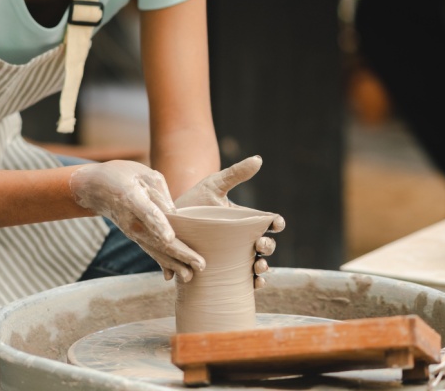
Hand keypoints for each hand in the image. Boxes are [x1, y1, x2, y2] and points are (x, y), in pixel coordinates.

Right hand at [69, 160, 204, 281]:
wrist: (94, 188)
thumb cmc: (122, 175)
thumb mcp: (143, 174)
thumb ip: (161, 193)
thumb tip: (176, 217)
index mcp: (131, 197)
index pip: (147, 213)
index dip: (159, 225)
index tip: (170, 238)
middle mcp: (130, 219)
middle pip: (156, 239)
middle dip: (179, 253)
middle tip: (200, 264)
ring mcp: (131, 231)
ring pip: (154, 249)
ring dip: (173, 263)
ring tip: (190, 276)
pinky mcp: (134, 236)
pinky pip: (149, 250)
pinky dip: (161, 263)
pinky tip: (171, 276)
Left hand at [174, 156, 284, 287]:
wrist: (169, 223)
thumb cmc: (193, 202)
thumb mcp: (214, 186)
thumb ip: (235, 174)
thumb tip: (258, 159)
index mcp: (245, 220)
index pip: (268, 223)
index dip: (275, 224)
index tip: (276, 223)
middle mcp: (243, 240)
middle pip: (265, 246)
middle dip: (267, 247)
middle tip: (260, 244)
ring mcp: (233, 257)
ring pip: (256, 265)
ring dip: (262, 268)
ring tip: (259, 267)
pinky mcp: (222, 271)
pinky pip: (242, 281)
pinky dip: (252, 284)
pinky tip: (254, 284)